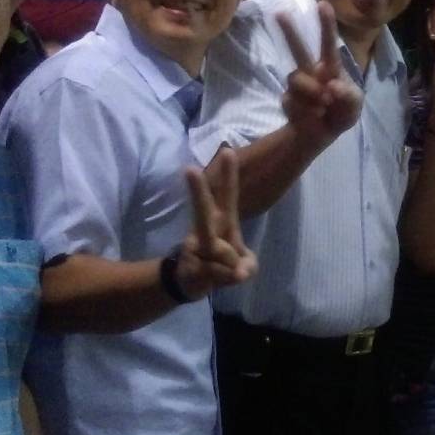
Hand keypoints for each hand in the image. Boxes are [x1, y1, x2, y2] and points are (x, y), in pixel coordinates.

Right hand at [173, 147, 256, 297]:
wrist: (190, 284)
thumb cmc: (221, 264)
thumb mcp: (244, 265)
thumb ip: (247, 265)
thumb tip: (238, 272)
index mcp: (222, 221)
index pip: (227, 195)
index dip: (228, 176)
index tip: (228, 151)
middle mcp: (205, 229)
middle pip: (202, 209)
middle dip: (196, 191)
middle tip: (188, 168)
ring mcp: (194, 246)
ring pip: (217, 250)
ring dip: (230, 263)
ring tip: (233, 271)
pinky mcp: (189, 265)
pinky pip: (216, 273)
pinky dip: (224, 279)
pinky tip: (215, 279)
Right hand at [279, 2, 362, 144]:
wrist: (322, 133)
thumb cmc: (342, 112)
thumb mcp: (354, 107)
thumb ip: (348, 96)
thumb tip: (331, 86)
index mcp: (330, 67)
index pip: (328, 43)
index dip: (326, 25)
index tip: (323, 4)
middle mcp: (311, 71)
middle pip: (298, 49)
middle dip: (289, 31)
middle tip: (280, 13)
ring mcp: (298, 84)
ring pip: (296, 78)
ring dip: (311, 93)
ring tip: (324, 106)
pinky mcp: (287, 98)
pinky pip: (292, 100)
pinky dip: (306, 110)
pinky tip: (314, 115)